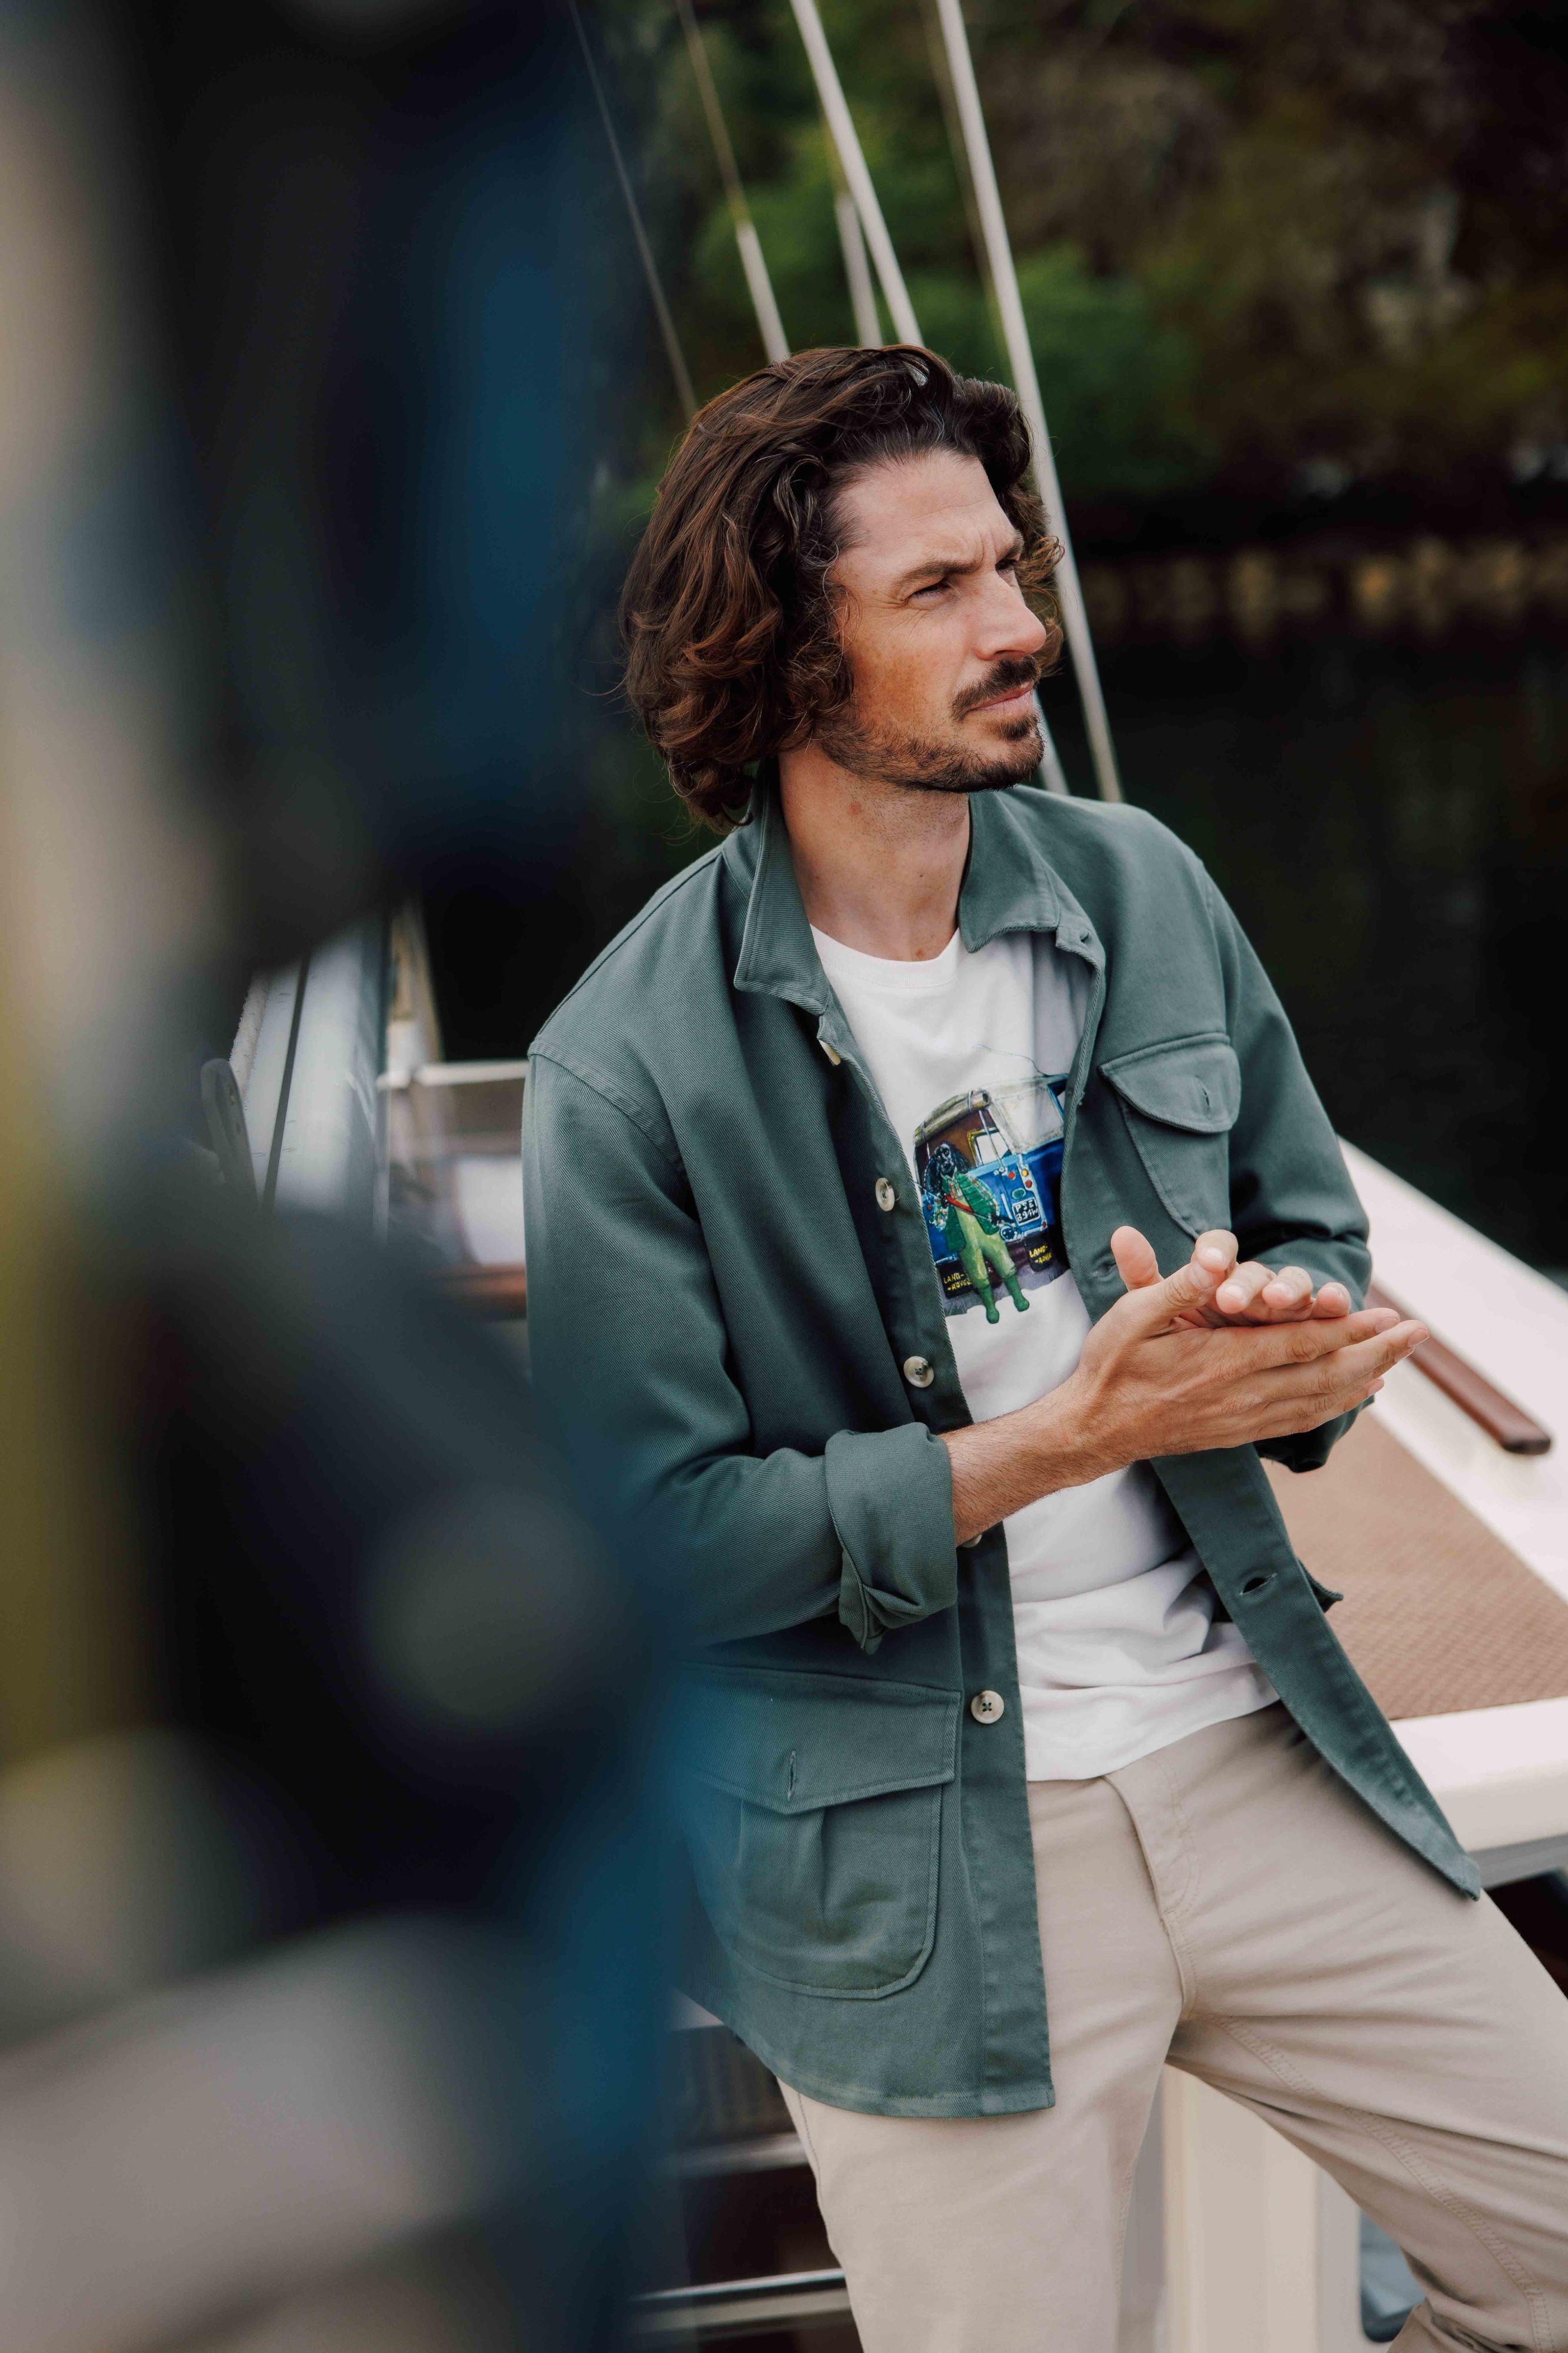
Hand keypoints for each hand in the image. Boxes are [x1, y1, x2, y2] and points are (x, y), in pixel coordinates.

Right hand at [1050, 1236, 1426, 1483]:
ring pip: (1319, 1400)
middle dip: (1377, 1353)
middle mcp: (1242, 1393)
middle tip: (1418, 1335)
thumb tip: (1210, 1259)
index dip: (1351, 1330)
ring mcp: (1243, 1417)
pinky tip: (1356, 1395)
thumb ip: (1174, 1284)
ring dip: (1365, 1379)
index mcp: (1221, 1359)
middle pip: (1326, 1374)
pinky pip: (1300, 1420)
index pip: (1302, 1343)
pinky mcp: (1239, 1432)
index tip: (1389, 1315)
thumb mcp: (1131, 1315)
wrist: (1094, 1428)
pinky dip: (1335, 1407)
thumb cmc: (1110, 1366)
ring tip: (1400, 1361)